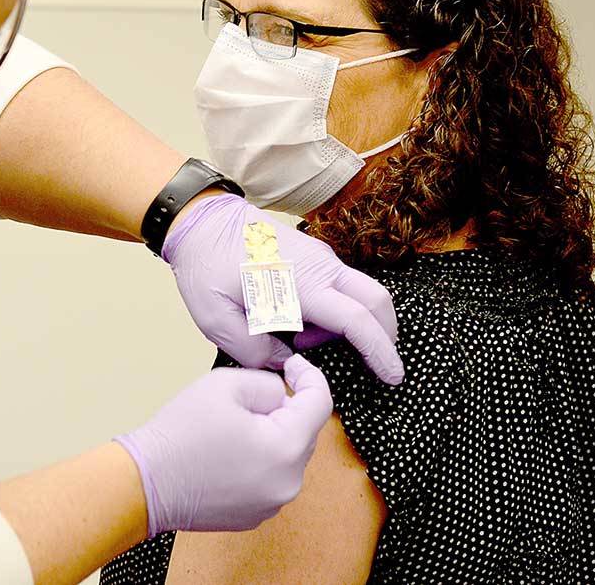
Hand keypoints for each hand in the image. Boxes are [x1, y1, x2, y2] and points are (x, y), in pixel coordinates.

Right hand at [115, 355, 333, 535]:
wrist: (145, 482)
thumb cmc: (181, 433)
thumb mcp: (227, 384)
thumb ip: (268, 384)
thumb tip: (281, 397)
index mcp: (286, 448)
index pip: (320, 404)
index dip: (310, 376)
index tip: (293, 366)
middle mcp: (288, 482)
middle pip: (305, 432)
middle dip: (284, 409)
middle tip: (246, 399)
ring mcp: (273, 503)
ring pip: (288, 456)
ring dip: (272, 436)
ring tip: (232, 428)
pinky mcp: (256, 515)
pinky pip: (272, 477)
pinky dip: (260, 461)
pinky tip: (228, 453)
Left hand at [163, 193, 402, 382]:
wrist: (201, 220)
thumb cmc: (206, 266)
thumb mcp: (217, 319)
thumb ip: (253, 350)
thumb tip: (284, 363)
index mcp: (300, 284)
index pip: (357, 320)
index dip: (380, 352)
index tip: (393, 376)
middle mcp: (320, 267)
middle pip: (377, 301)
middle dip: (385, 335)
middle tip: (372, 364)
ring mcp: (320, 256)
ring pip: (361, 293)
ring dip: (351, 324)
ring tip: (300, 338)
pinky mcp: (314, 254)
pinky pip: (342, 285)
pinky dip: (337, 309)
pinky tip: (300, 322)